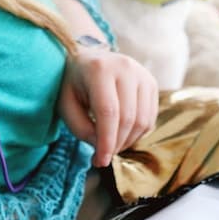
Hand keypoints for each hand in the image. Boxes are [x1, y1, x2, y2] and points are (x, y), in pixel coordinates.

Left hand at [57, 46, 158, 166]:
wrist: (88, 58)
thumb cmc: (74, 84)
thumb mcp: (66, 105)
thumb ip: (81, 129)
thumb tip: (103, 148)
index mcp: (100, 69)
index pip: (108, 112)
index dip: (106, 141)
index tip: (100, 161)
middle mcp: (125, 67)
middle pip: (128, 118)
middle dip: (116, 144)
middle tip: (102, 156)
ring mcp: (142, 74)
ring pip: (143, 120)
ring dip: (128, 141)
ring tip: (111, 144)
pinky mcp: (151, 82)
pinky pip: (150, 118)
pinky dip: (137, 133)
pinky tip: (122, 133)